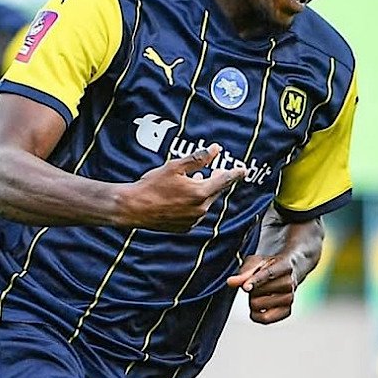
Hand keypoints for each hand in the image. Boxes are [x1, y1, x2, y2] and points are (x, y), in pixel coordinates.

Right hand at [116, 144, 245, 231]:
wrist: (133, 208)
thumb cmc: (151, 186)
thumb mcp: (175, 166)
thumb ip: (198, 159)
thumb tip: (215, 150)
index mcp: (200, 193)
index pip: (225, 180)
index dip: (235, 173)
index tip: (244, 170)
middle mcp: (200, 209)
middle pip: (215, 192)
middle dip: (215, 181)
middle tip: (214, 171)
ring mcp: (193, 220)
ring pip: (205, 203)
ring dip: (203, 192)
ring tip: (192, 182)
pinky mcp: (185, 228)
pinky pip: (196, 214)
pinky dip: (193, 204)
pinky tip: (181, 197)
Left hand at [226, 254, 295, 323]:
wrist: (288, 273)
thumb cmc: (270, 266)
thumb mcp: (256, 262)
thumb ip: (243, 272)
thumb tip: (231, 282)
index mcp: (284, 267)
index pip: (268, 275)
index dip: (255, 281)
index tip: (246, 287)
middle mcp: (289, 283)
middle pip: (259, 292)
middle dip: (252, 289)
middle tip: (257, 284)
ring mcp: (289, 298)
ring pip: (259, 306)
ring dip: (253, 301)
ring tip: (260, 293)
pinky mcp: (286, 311)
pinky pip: (264, 319)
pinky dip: (256, 314)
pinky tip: (259, 306)